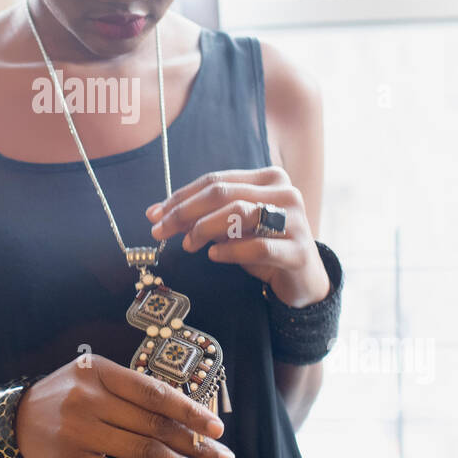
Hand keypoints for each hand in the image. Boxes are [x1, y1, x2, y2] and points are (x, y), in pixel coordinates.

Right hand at [13, 356, 235, 457]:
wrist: (14, 420)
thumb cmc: (66, 395)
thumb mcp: (94, 376)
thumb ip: (132, 389)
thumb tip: (186, 417)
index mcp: (100, 371)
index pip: (154, 392)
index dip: (189, 411)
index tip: (216, 427)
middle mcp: (89, 399)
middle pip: (154, 425)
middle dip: (195, 445)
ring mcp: (79, 433)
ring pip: (143, 452)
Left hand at [146, 166, 330, 307]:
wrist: (303, 279)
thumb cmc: (263, 246)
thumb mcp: (233, 226)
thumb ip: (205, 215)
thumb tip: (159, 214)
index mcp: (268, 178)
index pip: (216, 181)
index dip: (181, 196)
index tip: (154, 214)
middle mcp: (284, 193)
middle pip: (223, 194)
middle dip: (184, 212)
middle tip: (160, 231)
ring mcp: (294, 221)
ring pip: (239, 213)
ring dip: (204, 229)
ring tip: (189, 245)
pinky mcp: (298, 251)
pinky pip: (257, 247)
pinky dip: (229, 251)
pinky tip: (214, 255)